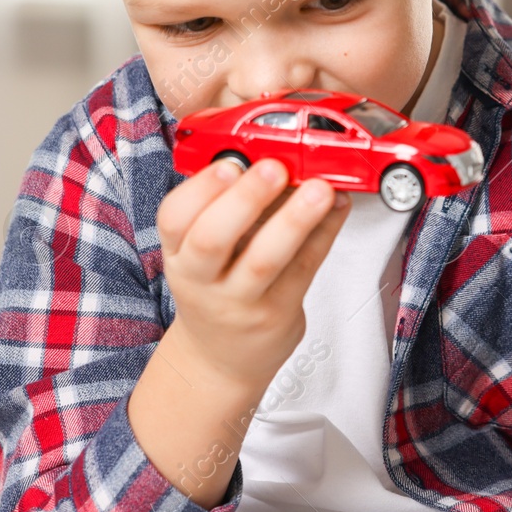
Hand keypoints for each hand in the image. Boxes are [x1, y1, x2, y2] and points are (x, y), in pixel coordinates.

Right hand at [155, 157, 349, 393]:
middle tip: (274, 168)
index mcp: (178, 253)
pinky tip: (338, 206)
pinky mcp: (278, 314)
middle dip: (246, 199)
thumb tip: (272, 152)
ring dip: (295, 219)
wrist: (221, 359)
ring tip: (319, 188)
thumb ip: (229, 207)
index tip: (229, 163)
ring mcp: (240, 301)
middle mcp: (202, 279)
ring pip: (264, 260)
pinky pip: (305, 268)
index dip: (199, 190)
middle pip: (212, 239)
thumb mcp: (202, 253)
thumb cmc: (216, 288)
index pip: (174, 219)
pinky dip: (325, 232)